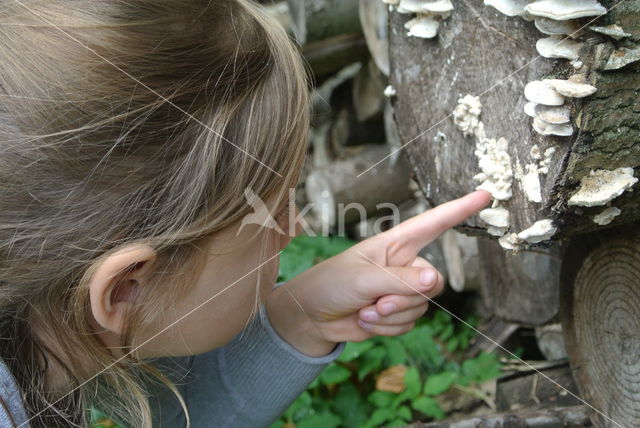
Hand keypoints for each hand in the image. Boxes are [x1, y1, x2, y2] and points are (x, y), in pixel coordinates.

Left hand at [266, 191, 490, 356]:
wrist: (311, 317)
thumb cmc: (330, 284)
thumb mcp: (362, 279)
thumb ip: (399, 280)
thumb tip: (434, 279)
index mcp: (394, 244)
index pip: (433, 223)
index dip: (459, 209)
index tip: (485, 196)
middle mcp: (402, 265)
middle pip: (432, 280)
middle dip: (405, 297)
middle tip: (377, 302)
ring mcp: (400, 290)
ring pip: (421, 306)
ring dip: (392, 316)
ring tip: (364, 310)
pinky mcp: (397, 313)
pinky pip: (409, 324)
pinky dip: (387, 328)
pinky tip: (365, 321)